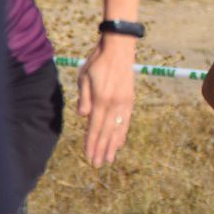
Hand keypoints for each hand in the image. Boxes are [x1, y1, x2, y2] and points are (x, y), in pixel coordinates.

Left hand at [77, 34, 135, 166]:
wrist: (119, 48)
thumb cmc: (98, 60)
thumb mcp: (85, 76)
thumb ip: (84, 97)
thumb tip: (83, 116)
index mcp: (102, 99)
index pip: (95, 126)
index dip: (92, 143)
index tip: (89, 156)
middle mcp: (115, 104)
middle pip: (107, 131)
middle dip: (101, 149)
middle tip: (98, 165)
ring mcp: (124, 102)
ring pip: (118, 129)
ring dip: (113, 145)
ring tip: (110, 159)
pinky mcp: (130, 99)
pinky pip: (126, 121)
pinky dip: (123, 133)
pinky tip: (120, 142)